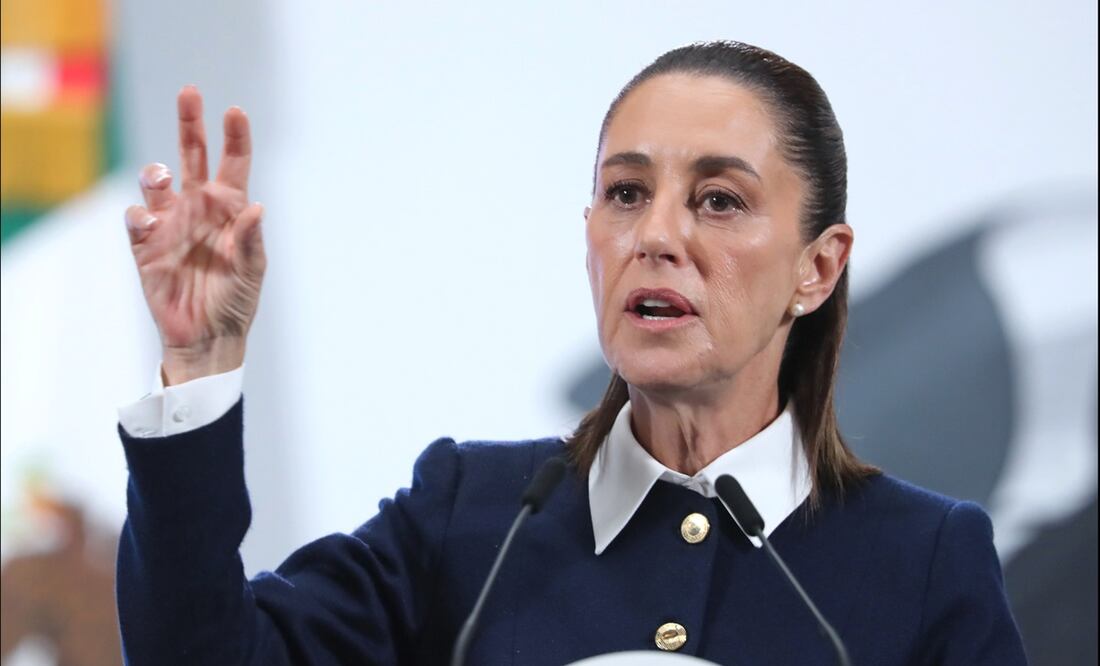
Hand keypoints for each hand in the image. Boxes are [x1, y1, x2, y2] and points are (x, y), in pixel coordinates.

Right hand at [125, 86, 264, 384]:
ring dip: (156, 173)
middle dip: (190, 124)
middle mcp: (199, 208)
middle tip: (189, 93)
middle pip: (192, 155)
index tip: (235, 112)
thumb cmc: (236, 302)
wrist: (207, 337)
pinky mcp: (146, 246)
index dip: (234, 137)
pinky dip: (140, 215)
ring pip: (157, 181)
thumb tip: (255, 208)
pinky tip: (149, 222)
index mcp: (230, 209)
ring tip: (162, 177)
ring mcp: (171, 224)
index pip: (233, 163)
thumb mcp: (251, 272)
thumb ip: (251, 240)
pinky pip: (137, 219)